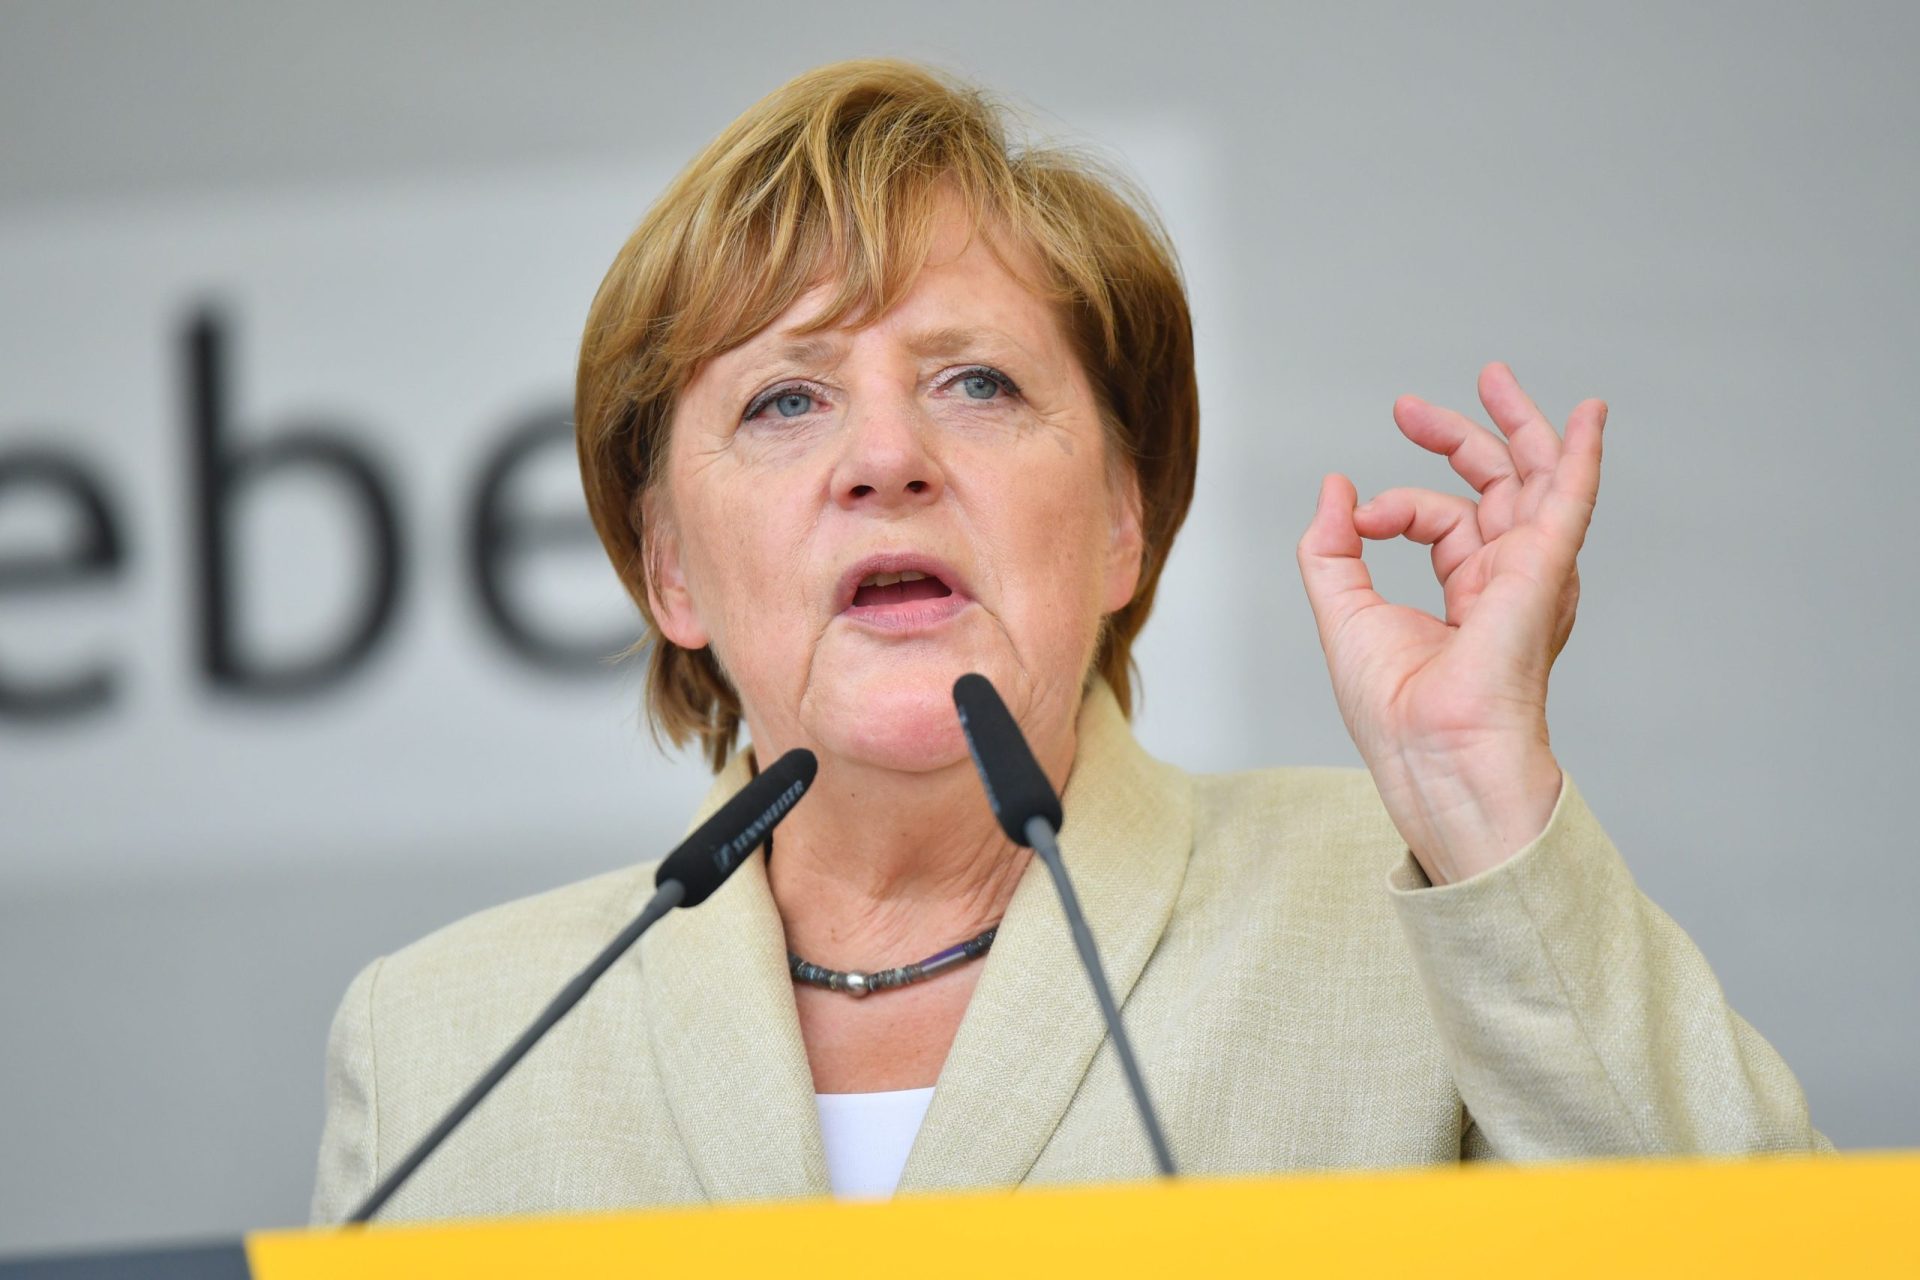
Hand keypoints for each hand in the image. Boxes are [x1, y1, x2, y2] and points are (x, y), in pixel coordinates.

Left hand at [1296, 363, 1605, 883]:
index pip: (1440, 519)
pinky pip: (1570, 501)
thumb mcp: (1344, 612)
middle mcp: (1508, 580)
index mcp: (1470, 594)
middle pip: (1497, 487)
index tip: (1361, 520)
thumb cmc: (1395, 710)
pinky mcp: (1542, 572)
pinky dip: (1579, 456)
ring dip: (1517, 426)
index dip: (1396, 505)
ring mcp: (1531, 575)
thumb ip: (1332, 549)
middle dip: (1459, 437)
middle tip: (1410, 408)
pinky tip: (1588, 416)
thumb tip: (1336, 487)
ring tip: (1493, 379)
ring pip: (1535, 481)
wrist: (1431, 752)